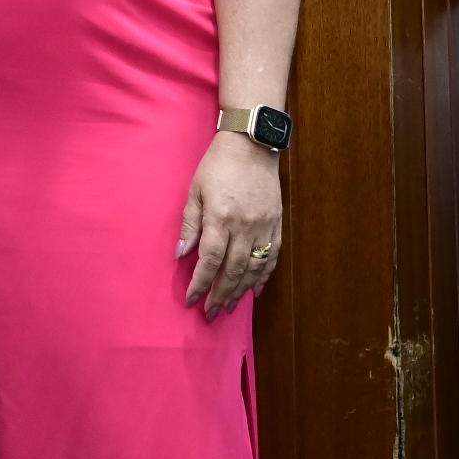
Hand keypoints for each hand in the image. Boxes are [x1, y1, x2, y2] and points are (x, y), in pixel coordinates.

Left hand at [178, 132, 281, 319]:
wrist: (251, 145)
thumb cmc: (217, 165)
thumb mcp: (195, 190)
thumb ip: (190, 223)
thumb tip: (181, 254)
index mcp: (220, 217)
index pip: (210, 259)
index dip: (201, 283)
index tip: (192, 300)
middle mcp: (244, 226)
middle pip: (232, 270)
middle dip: (220, 294)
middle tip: (210, 313)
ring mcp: (264, 227)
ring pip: (253, 268)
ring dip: (240, 291)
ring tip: (229, 307)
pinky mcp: (276, 224)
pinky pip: (271, 257)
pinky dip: (263, 276)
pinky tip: (255, 290)